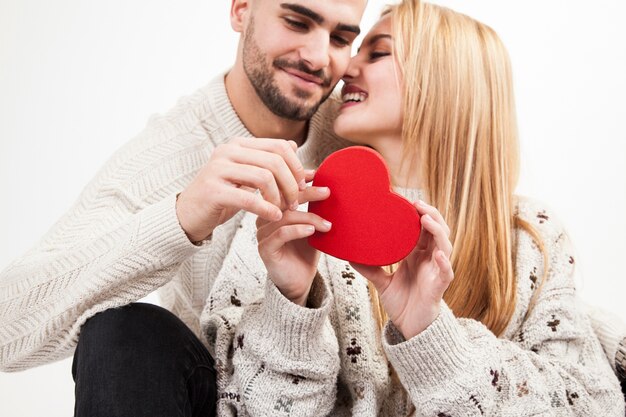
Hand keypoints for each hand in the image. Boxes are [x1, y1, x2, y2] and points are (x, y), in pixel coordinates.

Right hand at [176, 137, 305, 242]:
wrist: (189, 213)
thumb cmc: (223, 195)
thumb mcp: (248, 176)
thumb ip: (271, 164)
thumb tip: (298, 151)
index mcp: (239, 144)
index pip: (279, 146)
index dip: (296, 165)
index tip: (302, 185)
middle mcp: (227, 151)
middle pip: (274, 161)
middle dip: (290, 183)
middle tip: (295, 202)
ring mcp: (218, 169)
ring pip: (264, 177)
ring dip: (279, 197)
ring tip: (284, 210)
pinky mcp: (213, 191)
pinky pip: (248, 198)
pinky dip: (266, 208)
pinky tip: (274, 216)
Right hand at [256, 171, 331, 305]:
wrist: (300, 281)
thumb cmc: (306, 252)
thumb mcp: (313, 225)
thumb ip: (316, 208)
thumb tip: (330, 186)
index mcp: (274, 209)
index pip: (283, 188)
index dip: (298, 179)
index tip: (318, 175)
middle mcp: (265, 218)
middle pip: (284, 199)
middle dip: (307, 193)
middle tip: (327, 193)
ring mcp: (263, 234)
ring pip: (285, 217)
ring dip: (309, 218)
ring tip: (326, 224)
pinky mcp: (265, 249)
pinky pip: (281, 234)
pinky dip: (298, 230)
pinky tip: (312, 232)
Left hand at [351, 200, 453, 338]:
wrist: (410, 327)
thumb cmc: (402, 302)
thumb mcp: (381, 282)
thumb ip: (369, 268)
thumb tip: (348, 256)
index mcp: (418, 255)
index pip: (423, 228)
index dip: (419, 214)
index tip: (407, 200)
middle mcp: (430, 259)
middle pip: (437, 231)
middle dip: (431, 215)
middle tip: (417, 203)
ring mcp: (436, 271)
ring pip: (445, 246)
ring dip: (437, 231)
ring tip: (426, 220)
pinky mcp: (439, 287)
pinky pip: (446, 272)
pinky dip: (443, 262)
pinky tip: (437, 254)